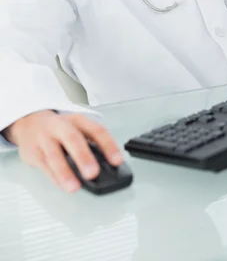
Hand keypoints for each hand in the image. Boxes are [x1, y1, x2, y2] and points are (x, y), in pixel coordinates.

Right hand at [4, 110, 123, 192]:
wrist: (30, 123)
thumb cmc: (59, 129)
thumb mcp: (77, 129)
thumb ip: (90, 144)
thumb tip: (107, 166)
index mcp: (78, 120)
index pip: (96, 130)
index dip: (108, 145)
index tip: (117, 161)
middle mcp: (61, 126)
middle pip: (73, 139)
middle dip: (83, 156)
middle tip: (93, 173)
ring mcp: (45, 138)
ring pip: (54, 154)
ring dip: (64, 172)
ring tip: (74, 187)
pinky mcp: (33, 151)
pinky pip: (44, 166)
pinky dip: (53, 177)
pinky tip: (62, 185)